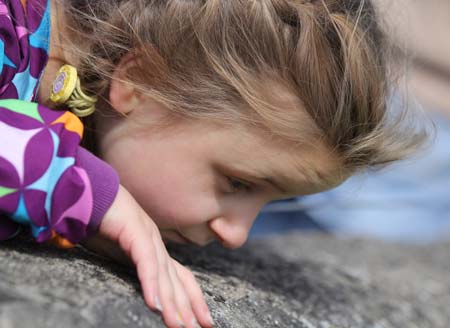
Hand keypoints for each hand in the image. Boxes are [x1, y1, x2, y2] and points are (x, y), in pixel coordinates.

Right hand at [86, 185, 213, 327]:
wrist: (90, 193)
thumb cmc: (102, 224)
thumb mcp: (119, 254)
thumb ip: (133, 268)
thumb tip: (143, 290)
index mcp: (156, 250)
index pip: (182, 278)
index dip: (194, 299)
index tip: (203, 321)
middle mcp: (158, 245)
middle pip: (179, 280)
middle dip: (189, 307)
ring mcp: (149, 238)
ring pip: (165, 275)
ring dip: (172, 303)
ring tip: (178, 325)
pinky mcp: (135, 233)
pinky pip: (146, 262)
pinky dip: (151, 283)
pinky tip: (154, 303)